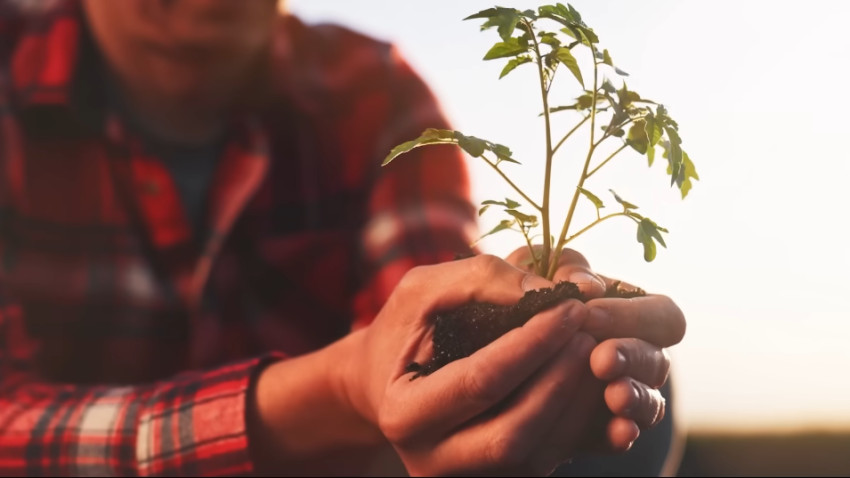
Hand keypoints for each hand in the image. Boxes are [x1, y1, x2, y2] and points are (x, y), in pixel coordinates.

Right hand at [344, 255, 609, 475]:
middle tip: (590, 333)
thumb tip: (550, 291)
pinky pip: (548, 460)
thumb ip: (480, 279)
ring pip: (537, 455)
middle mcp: (432, 460)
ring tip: (598, 354)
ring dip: (577, 404)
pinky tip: (591, 382)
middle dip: (560, 379)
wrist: (383, 381)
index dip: (532, 343)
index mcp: (404, 413)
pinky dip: (579, 424)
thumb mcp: (422, 291)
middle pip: (513, 432)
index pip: (480, 382)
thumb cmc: (404, 330)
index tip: (570, 307)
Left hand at [505, 246, 685, 451]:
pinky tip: (617, 431)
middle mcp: (632, 357)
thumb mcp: (532, 266)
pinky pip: (619, 437)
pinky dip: (621, 433)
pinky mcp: (592, 430)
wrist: (479, 337)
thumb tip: (587, 286)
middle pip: (659, 362)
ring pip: (649, 404)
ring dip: (635, 397)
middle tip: (600, 359)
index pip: (664, 317)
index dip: (636, 317)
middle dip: (633, 358)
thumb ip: (562, 267)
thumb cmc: (515, 289)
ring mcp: (617, 396)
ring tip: (613, 394)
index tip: (587, 315)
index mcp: (628, 313)